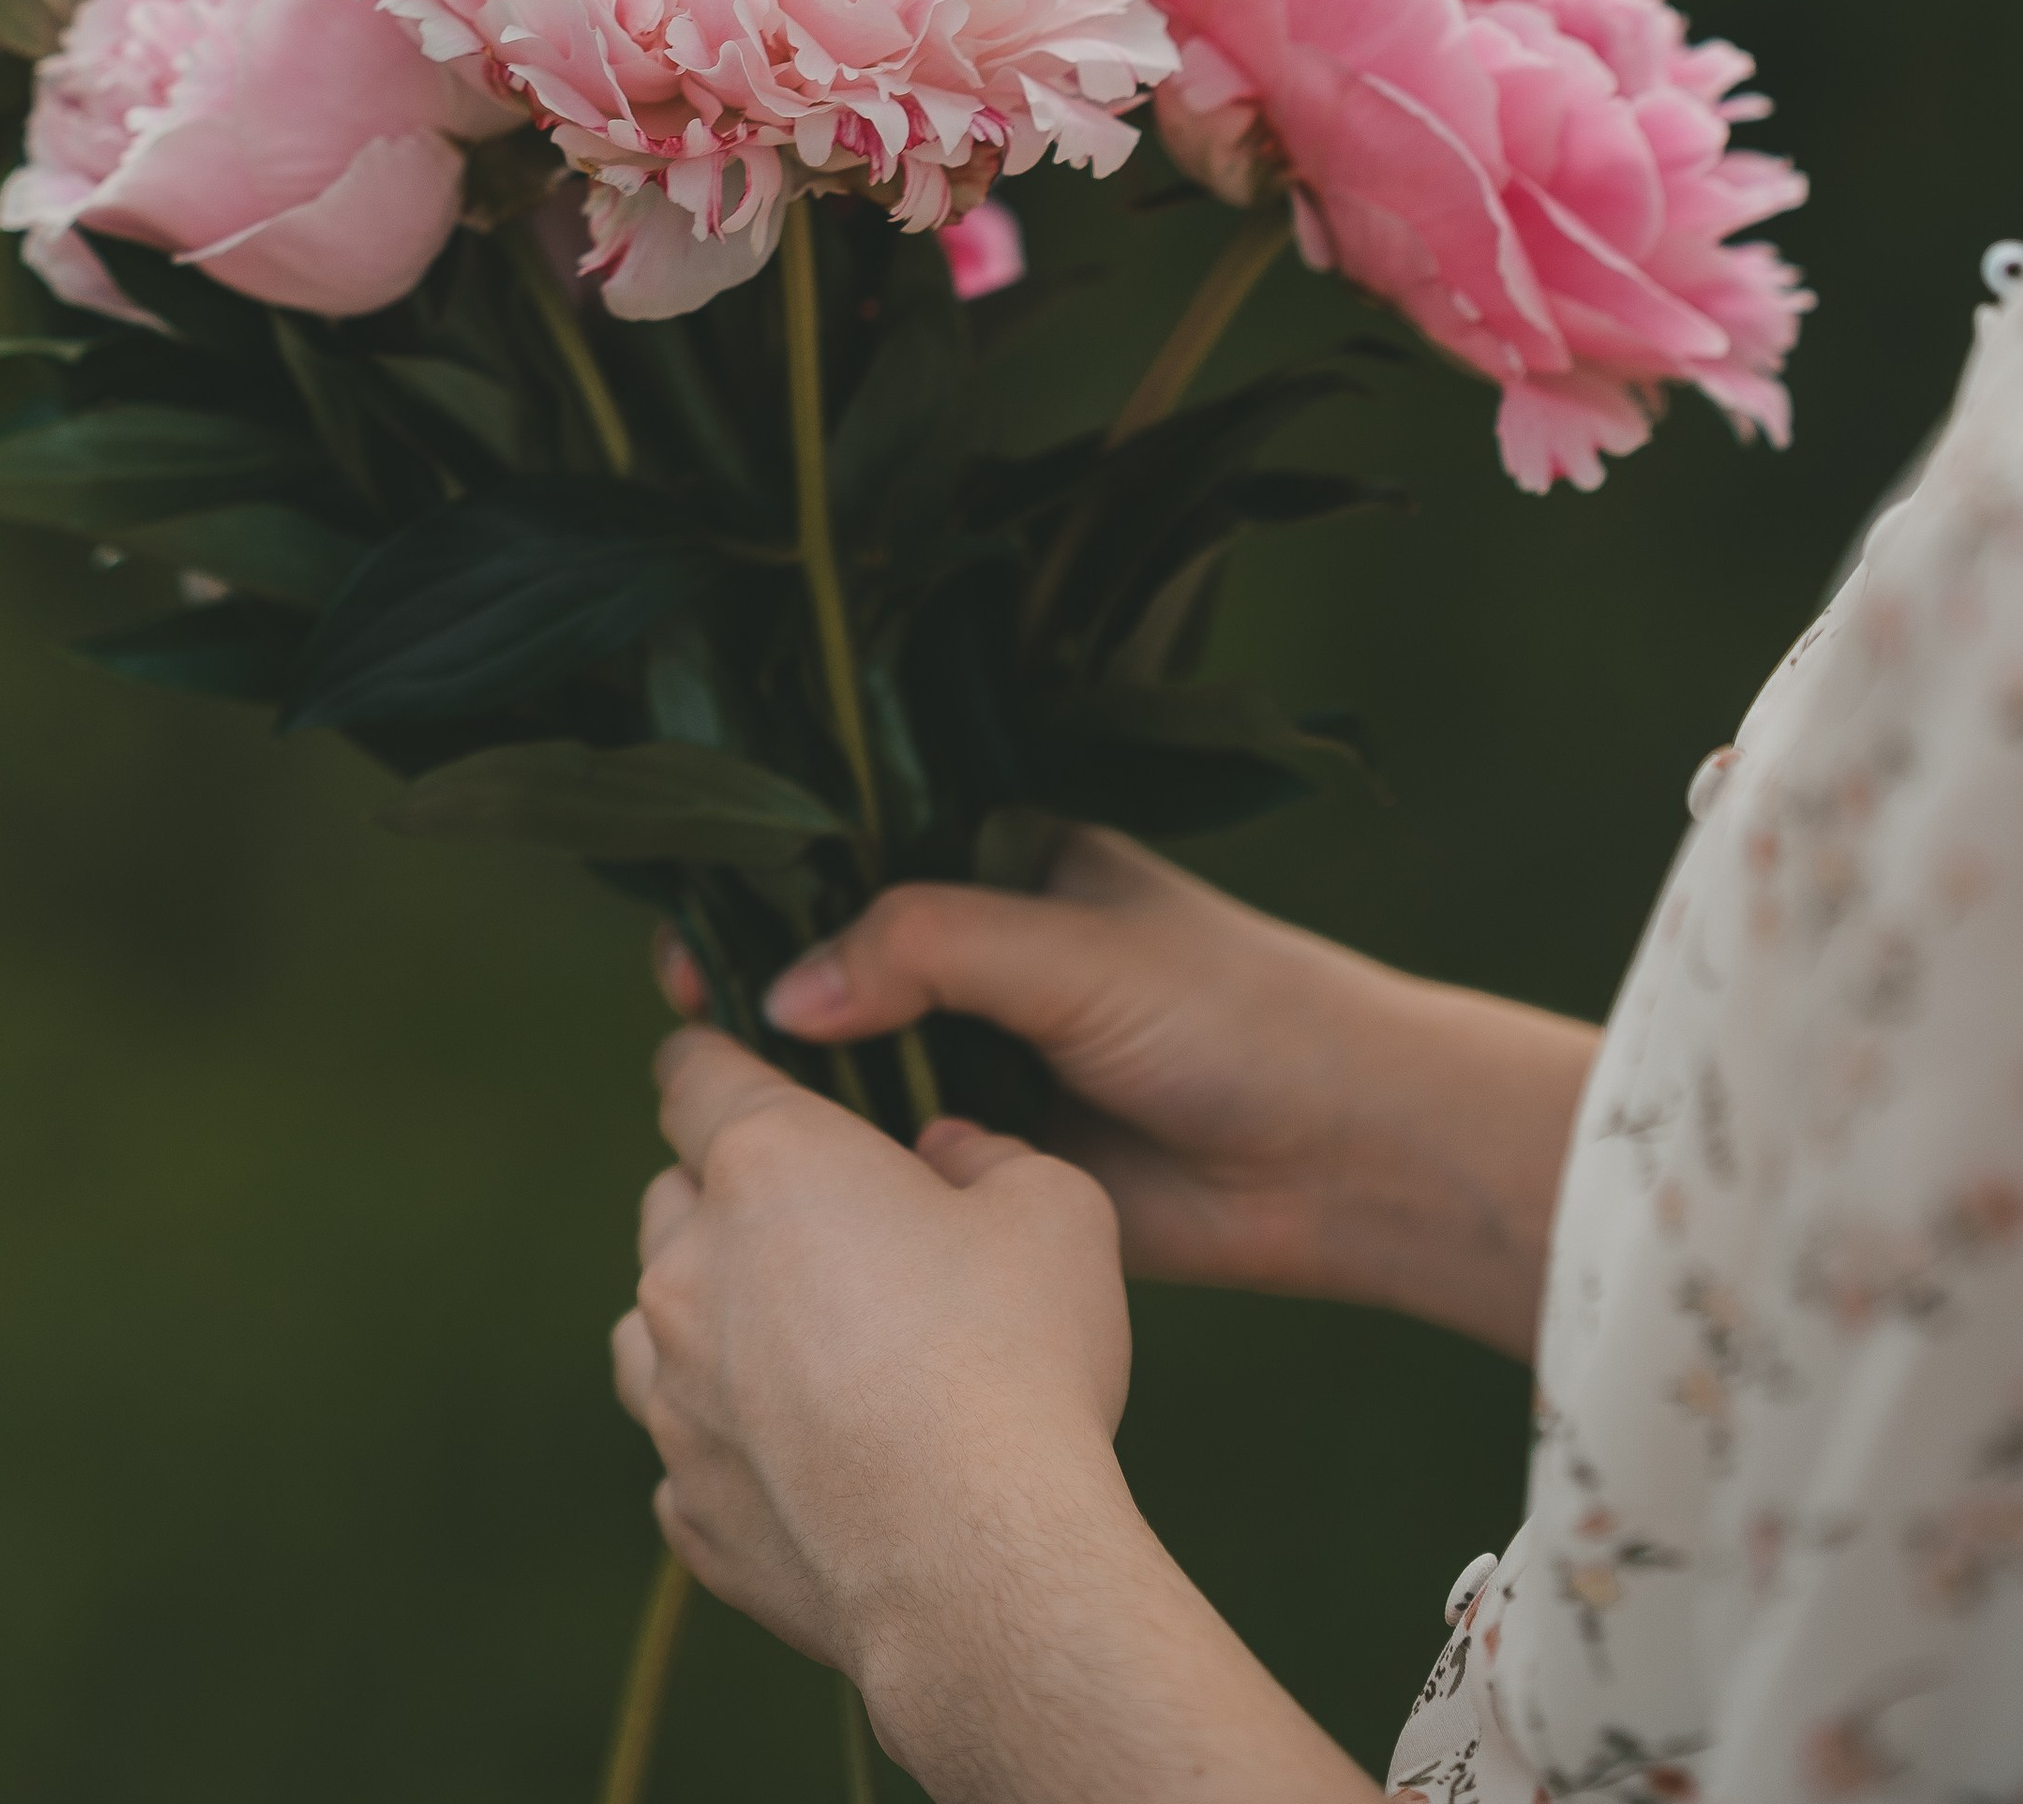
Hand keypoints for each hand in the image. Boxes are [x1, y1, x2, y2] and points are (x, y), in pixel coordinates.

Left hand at [613, 1027, 1133, 1679]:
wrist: (981, 1569)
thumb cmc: (1017, 1363)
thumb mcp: (1053, 1203)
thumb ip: (987, 1153)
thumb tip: (947, 1157)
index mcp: (767, 1164)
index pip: (693, 1072)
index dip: (714, 1058)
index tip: (731, 1064)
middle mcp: (692, 1269)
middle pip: (673, 1197)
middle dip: (729, 1195)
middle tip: (823, 1227)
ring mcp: (675, 1397)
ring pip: (654, 1323)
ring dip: (710, 1316)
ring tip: (799, 1345)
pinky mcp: (687, 1506)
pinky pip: (687, 1448)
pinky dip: (733, 1440)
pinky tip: (810, 1458)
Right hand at [661, 826, 1596, 1351]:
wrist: (1345, 1157)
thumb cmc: (1232, 1014)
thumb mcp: (1069, 951)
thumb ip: (927, 950)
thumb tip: (783, 995)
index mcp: (1018, 866)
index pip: (871, 854)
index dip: (783, 880)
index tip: (695, 911)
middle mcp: (998, 955)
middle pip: (852, 960)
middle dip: (769, 980)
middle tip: (677, 998)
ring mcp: (997, 1059)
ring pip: (866, 1063)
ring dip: (797, 1077)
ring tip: (696, 1083)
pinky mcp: (1003, 1162)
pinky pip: (901, 1155)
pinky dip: (845, 1159)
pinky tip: (771, 1166)